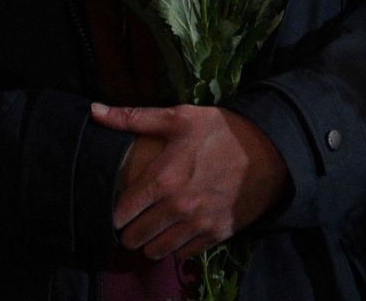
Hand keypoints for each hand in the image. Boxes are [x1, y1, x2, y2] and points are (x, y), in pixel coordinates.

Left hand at [93, 102, 290, 260]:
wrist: (270, 150)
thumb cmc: (221, 131)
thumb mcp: (178, 117)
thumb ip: (133, 118)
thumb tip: (95, 110)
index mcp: (162, 179)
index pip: (122, 213)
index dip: (115, 212)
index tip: (120, 207)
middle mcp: (177, 207)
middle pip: (134, 238)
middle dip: (130, 230)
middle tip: (134, 220)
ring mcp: (197, 224)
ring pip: (157, 251)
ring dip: (150, 242)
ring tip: (153, 229)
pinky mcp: (216, 235)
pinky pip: (183, 254)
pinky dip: (176, 247)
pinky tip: (177, 232)